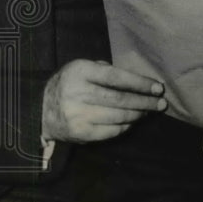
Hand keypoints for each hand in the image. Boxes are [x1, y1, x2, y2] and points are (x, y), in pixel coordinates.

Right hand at [42, 59, 166, 142]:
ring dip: (138, 115)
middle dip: (145, 102)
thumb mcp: (80, 69)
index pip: (116, 77)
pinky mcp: (81, 133)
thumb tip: (138, 81)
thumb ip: (105, 70)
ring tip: (148, 111)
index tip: (158, 87)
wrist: (41, 111)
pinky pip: (112, 131)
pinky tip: (132, 122)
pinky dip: (126, 126)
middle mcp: (78, 93)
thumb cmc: (69, 85)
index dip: (140, 83)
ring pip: (119, 117)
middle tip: (161, 104)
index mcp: (80, 71)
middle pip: (121, 100)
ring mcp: (78, 115)